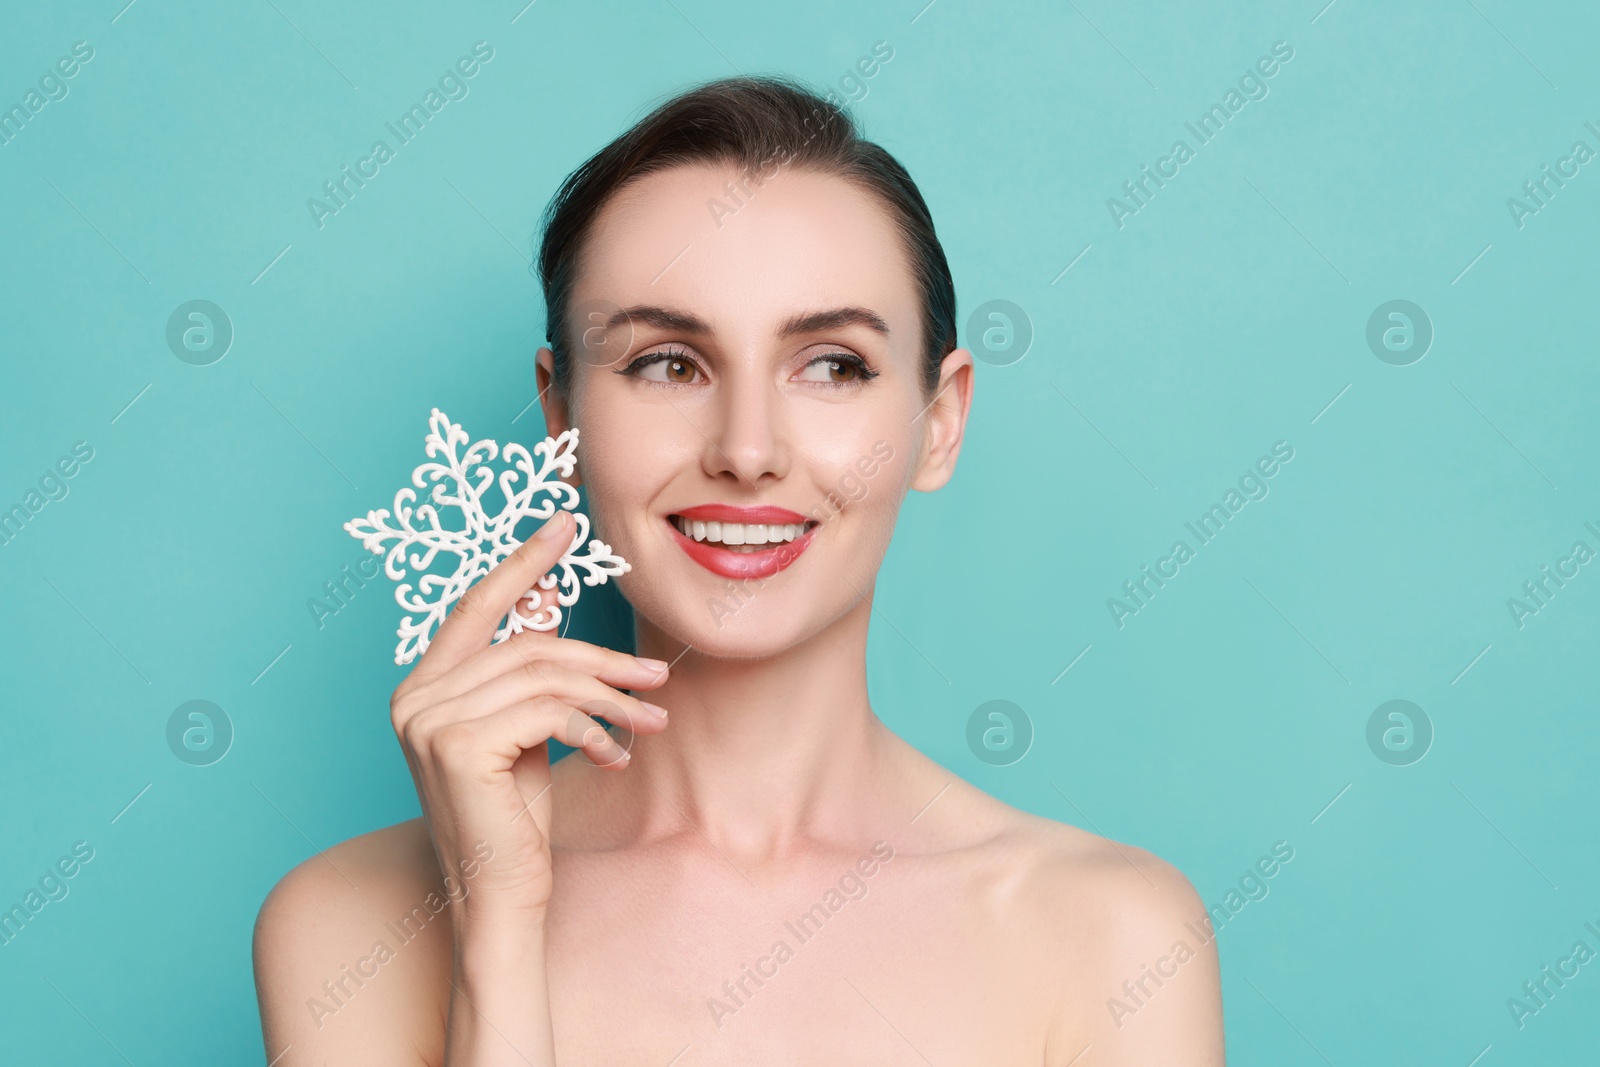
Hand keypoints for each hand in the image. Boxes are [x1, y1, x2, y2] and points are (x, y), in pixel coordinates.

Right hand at [388, 509, 669, 927]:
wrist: (499, 896)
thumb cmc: (513, 818)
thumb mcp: (526, 729)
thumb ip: (527, 669)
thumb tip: (548, 596)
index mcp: (423, 686)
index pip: (476, 606)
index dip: (522, 562)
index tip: (563, 524)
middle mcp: (414, 697)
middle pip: (529, 646)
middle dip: (602, 660)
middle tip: (656, 676)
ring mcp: (428, 720)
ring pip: (546, 677)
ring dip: (611, 698)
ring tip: (650, 722)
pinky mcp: (456, 745)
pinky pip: (548, 711)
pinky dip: (593, 729)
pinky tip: (614, 755)